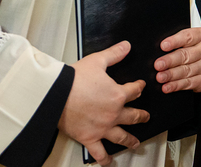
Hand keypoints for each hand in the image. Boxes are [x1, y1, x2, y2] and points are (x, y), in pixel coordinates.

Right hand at [58, 41, 149, 165]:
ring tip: (136, 143)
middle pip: (133, 116)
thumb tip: (127, 45)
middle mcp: (114, 113)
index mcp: (118, 95)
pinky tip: (108, 162)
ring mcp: (102, 128)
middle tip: (146, 117)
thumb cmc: (74, 79)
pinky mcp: (88, 138)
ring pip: (121, 136)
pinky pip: (99, 152)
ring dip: (130, 140)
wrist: (54, 95)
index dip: (139, 88)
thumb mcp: (97, 61)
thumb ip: (115, 54)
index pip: (135, 91)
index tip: (140, 87)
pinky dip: (105, 159)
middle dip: (141, 116)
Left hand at [154, 27, 200, 92]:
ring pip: (187, 70)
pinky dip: (177, 85)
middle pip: (187, 55)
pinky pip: (190, 83)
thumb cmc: (188, 49)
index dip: (175, 41)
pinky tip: (168, 86)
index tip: (163, 46)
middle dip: (170, 61)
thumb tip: (156, 51)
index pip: (188, 37)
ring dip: (172, 75)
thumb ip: (173, 44)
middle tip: (158, 65)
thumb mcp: (183, 42)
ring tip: (160, 77)